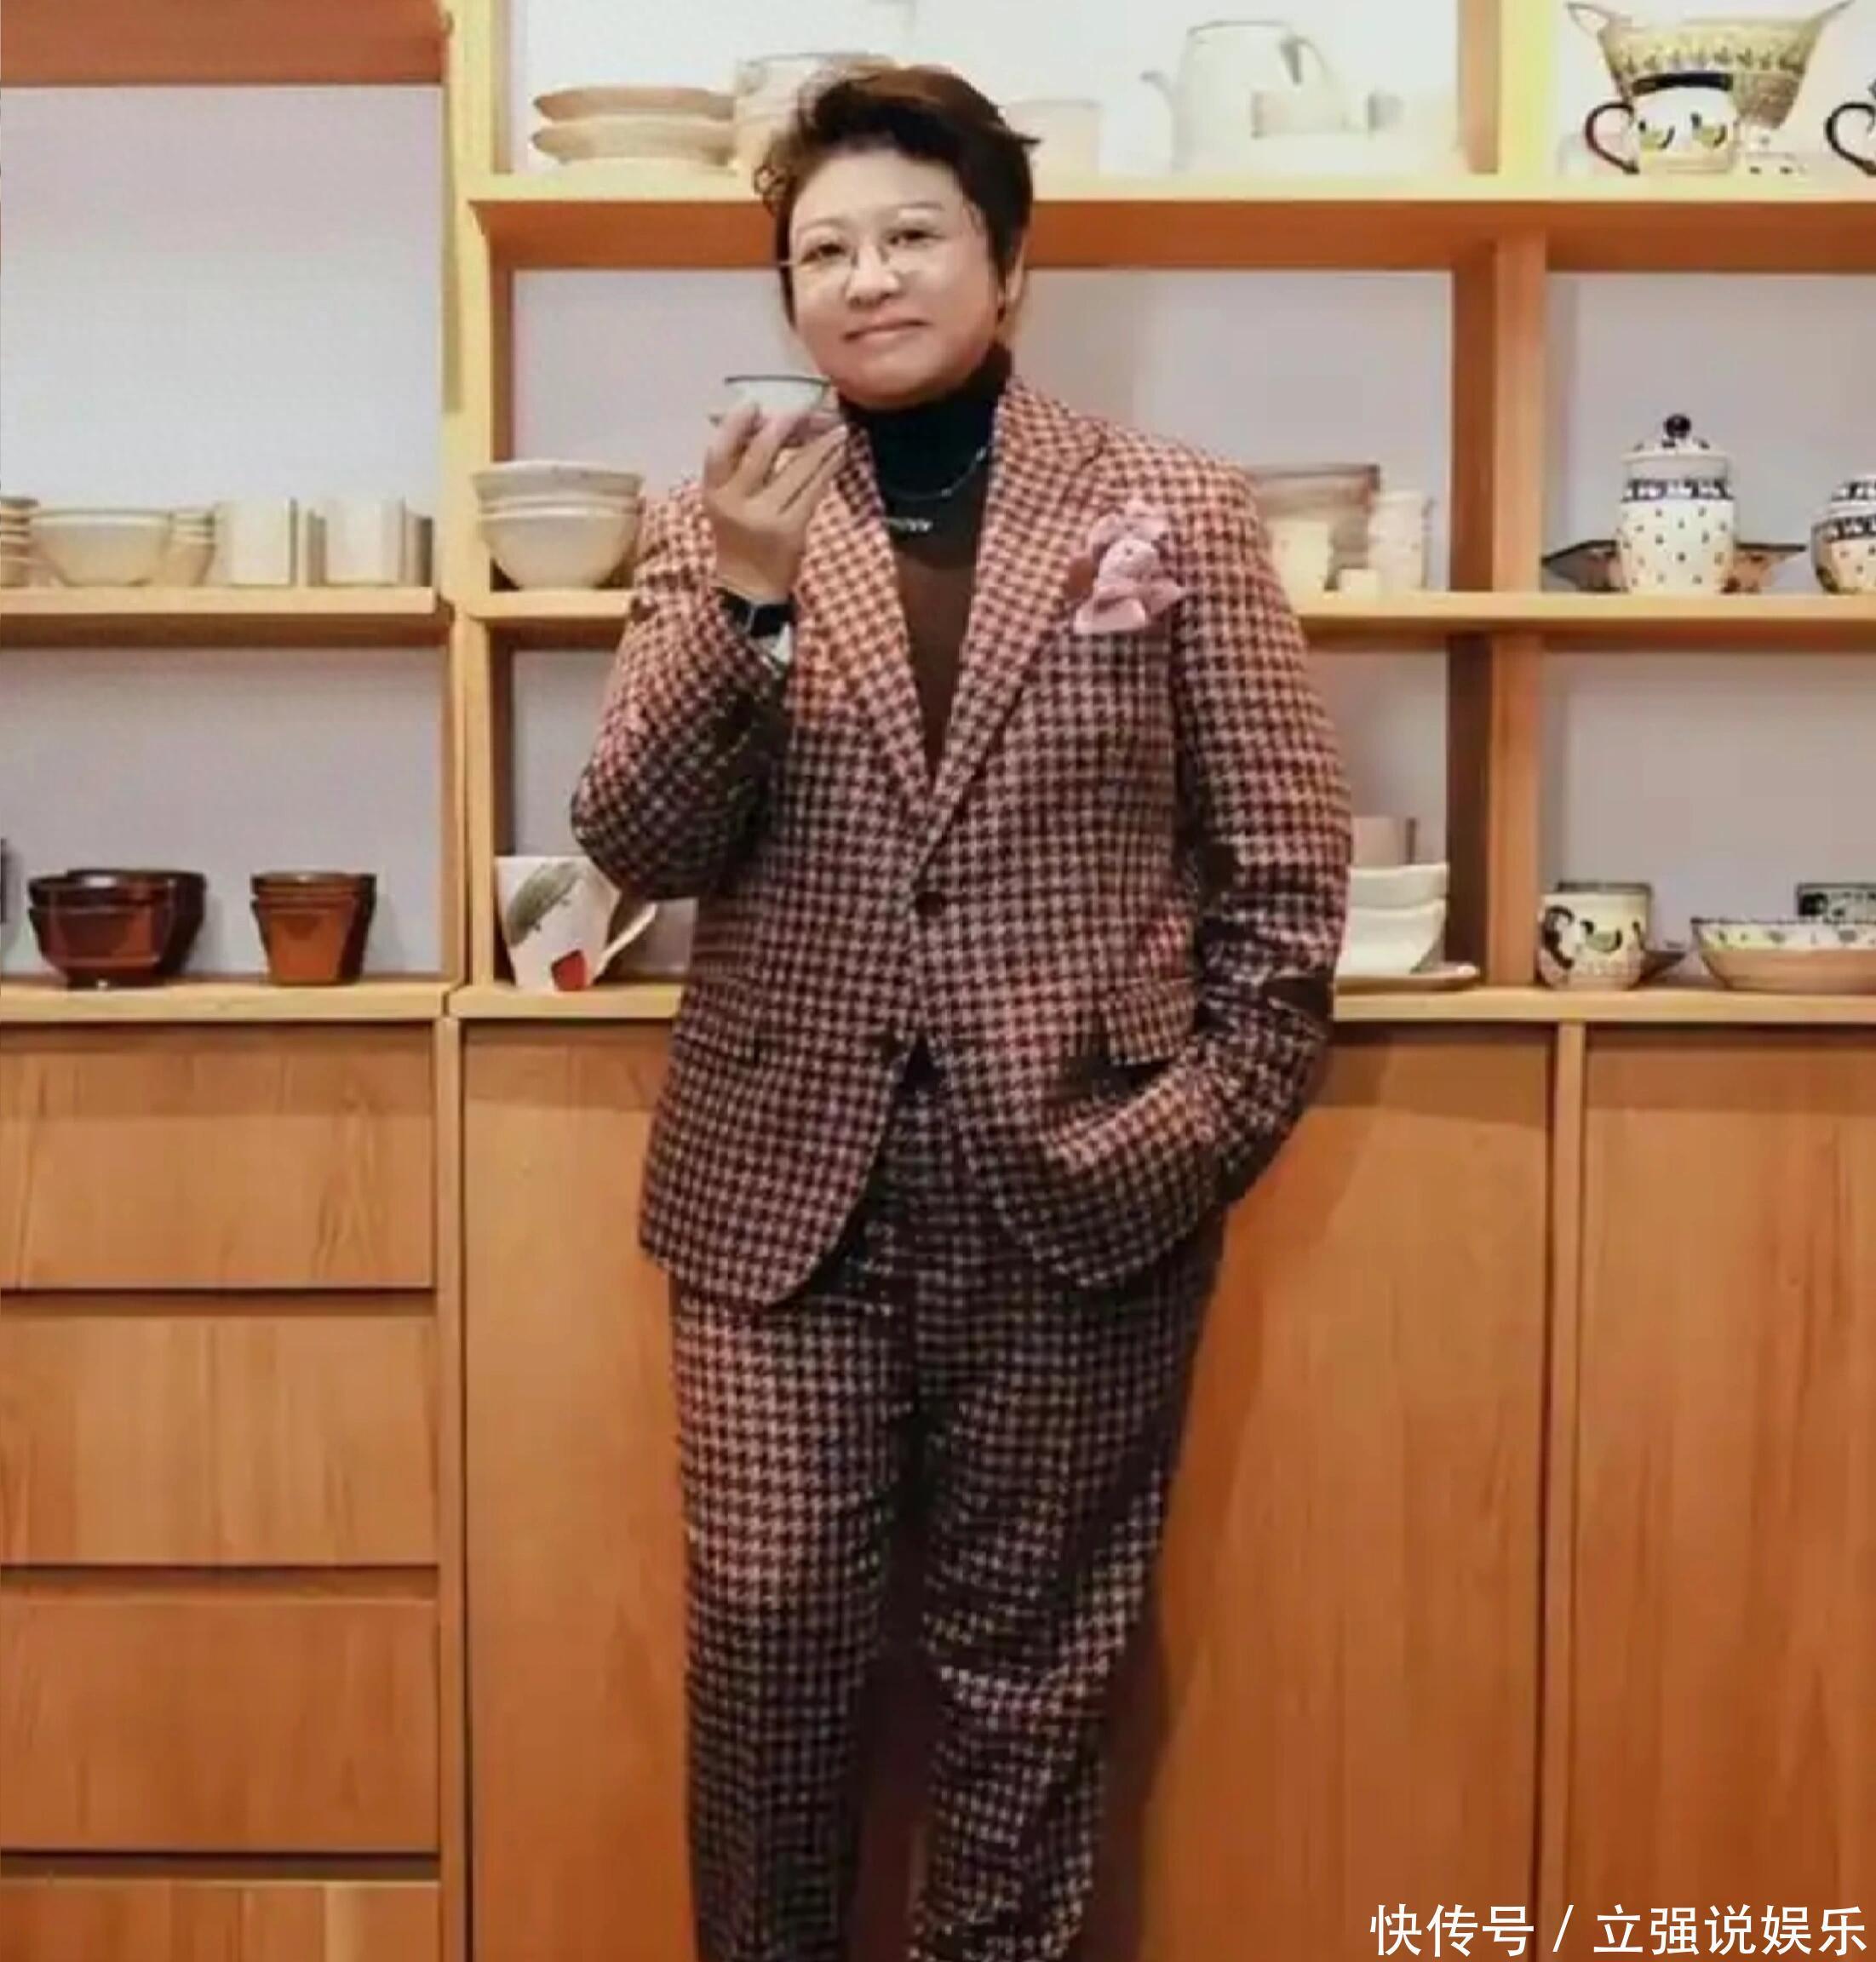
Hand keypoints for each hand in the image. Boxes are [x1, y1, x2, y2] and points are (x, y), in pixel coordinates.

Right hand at [703, 400, 847, 604]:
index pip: (718, 452)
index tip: (754, 404)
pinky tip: (838, 455)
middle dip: (785, 427)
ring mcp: (765, 517)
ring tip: (836, 429)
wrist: (748, 586)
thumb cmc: (739, 536)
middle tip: (804, 410)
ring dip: (819, 445)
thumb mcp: (726, 503)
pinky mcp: (791, 529)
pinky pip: (813, 490)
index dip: (734, 425)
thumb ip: (739, 469)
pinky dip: (828, 469)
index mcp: (714, 494)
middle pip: (760, 454)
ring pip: (795, 470)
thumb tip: (769, 423)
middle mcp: (735, 504)